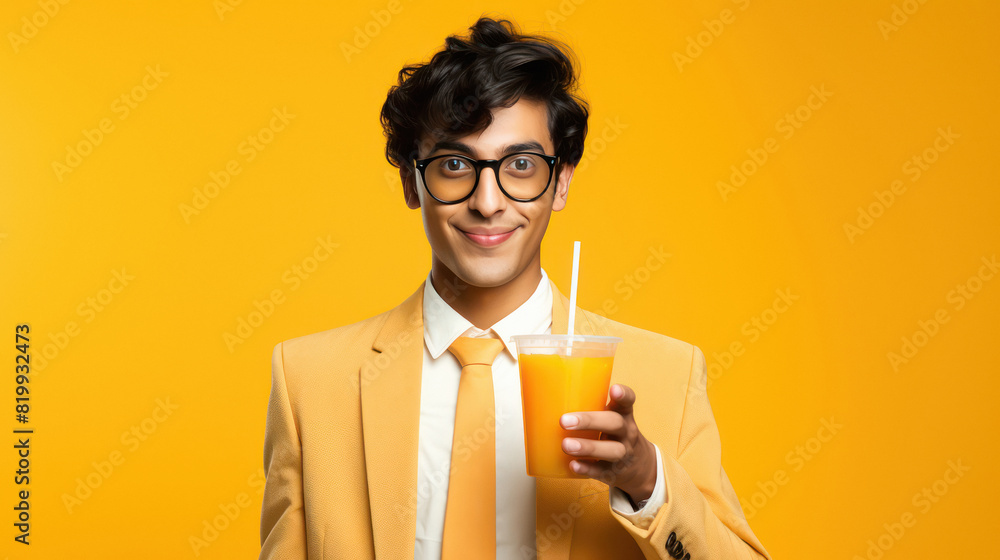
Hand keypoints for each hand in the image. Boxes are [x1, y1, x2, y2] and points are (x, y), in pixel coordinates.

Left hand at [560, 383, 656, 501]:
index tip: (614, 389)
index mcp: (623, 415)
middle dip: (590, 421)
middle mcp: (626, 432)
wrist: (639, 467)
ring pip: (611, 449)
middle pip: (614, 423)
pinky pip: (602, 471)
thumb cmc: (614, 434)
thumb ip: (590, 407)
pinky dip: (587, 468)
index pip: (627, 402)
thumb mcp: (611, 418)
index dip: (623, 395)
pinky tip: (573, 465)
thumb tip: (547, 396)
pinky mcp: (614, 472)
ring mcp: (622, 453)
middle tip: (565, 421)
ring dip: (588, 447)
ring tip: (566, 445)